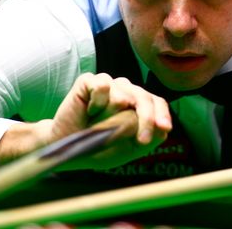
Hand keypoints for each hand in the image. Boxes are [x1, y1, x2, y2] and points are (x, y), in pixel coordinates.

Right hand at [0, 73, 171, 169]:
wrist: (67, 148)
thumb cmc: (98, 147)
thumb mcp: (127, 150)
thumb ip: (148, 139)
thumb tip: (163, 129)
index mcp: (138, 105)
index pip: (157, 103)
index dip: (161, 115)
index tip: (164, 129)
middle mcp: (126, 91)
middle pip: (144, 98)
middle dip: (146, 119)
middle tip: (141, 140)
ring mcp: (108, 85)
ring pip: (123, 95)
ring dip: (111, 117)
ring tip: (98, 126)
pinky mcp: (89, 81)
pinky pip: (102, 87)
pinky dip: (98, 103)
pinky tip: (90, 112)